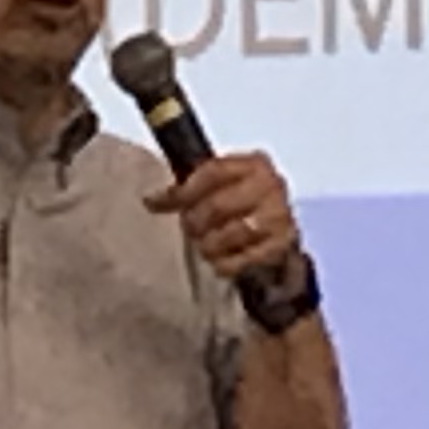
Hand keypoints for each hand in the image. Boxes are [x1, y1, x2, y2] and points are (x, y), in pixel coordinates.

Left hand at [150, 149, 305, 286]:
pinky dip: (222, 264)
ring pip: (227, 235)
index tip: (155, 201)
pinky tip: (219, 259)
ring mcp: (277, 218)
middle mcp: (270, 187)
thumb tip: (151, 198)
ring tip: (205, 243)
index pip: (212, 171)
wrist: (276, 237)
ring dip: (208, 244)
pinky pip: (237, 261)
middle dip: (195, 221)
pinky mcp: (278, 248)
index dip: (182, 189)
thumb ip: (189, 186)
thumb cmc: (241, 207)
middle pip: (216, 206)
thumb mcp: (220, 186)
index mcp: (255, 164)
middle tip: (190, 227)